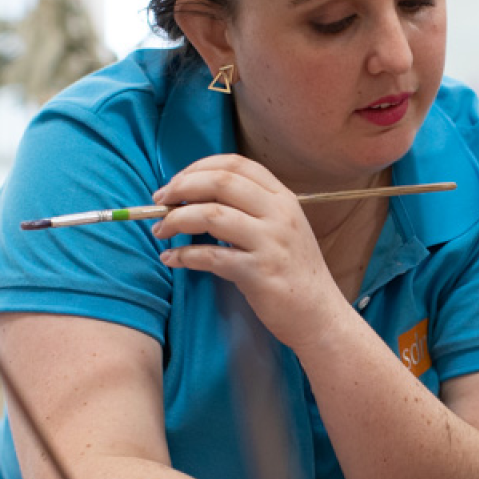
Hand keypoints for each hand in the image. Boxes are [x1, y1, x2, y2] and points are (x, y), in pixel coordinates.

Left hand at [149, 155, 346, 349]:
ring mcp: (271, 242)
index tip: (176, 182)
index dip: (199, 167)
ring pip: (211, 215)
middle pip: (220, 182)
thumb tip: (197, 196)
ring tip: (160, 231)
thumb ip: (251, 208)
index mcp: (283, 198)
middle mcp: (280, 214)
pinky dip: (184, 255)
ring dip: (176, 220)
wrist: (319, 314)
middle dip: (181, 188)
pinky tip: (171, 258)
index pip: (236, 164)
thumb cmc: (293, 271)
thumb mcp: (282, 228)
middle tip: (159, 203)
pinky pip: (211, 256)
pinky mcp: (259, 273)